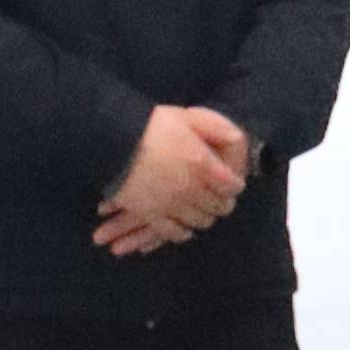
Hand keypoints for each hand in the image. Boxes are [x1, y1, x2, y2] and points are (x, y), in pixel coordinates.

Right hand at [95, 104, 253, 257]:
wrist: (112, 140)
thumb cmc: (152, 125)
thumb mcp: (189, 117)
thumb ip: (216, 128)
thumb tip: (236, 139)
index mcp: (203, 165)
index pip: (232, 186)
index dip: (234, 185)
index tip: (232, 183)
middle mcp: (191, 189)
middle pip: (218, 206)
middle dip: (222, 202)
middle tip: (220, 198)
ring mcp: (171, 205)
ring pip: (199, 222)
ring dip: (204, 216)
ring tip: (203, 210)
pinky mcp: (150, 215)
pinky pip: (173, 233)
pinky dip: (182, 232)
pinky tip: (185, 228)